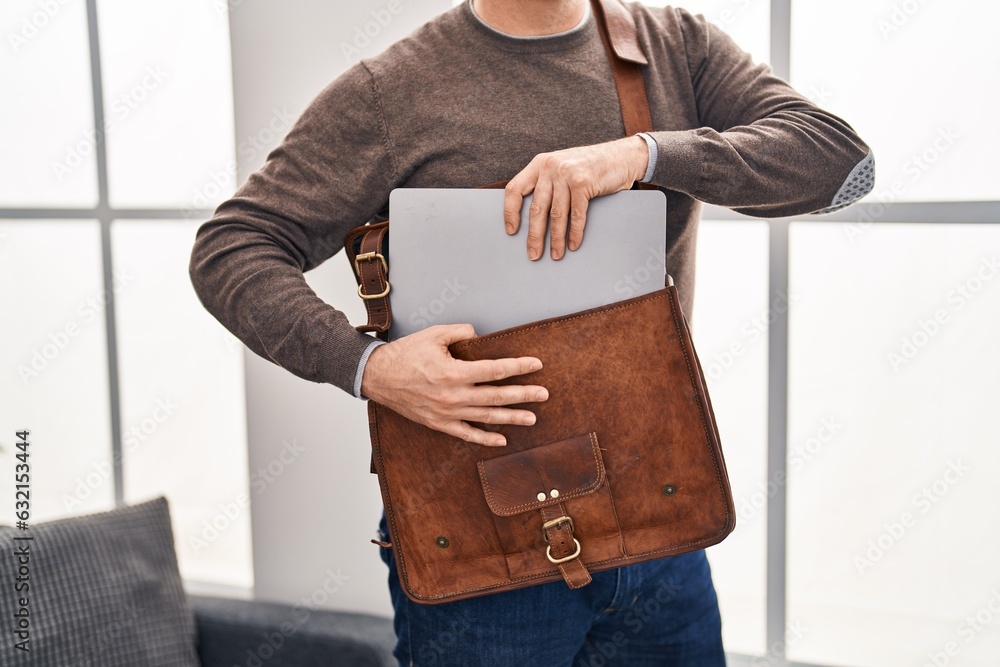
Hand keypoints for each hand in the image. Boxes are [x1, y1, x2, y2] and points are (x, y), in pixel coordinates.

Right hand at [359, 323, 548, 445]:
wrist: (378, 376)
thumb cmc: (405, 354)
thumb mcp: (434, 335)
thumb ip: (461, 333)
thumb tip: (480, 336)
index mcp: (454, 372)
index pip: (495, 370)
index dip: (518, 367)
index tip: (536, 365)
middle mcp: (454, 395)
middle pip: (497, 396)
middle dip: (524, 395)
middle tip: (544, 394)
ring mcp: (447, 413)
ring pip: (486, 417)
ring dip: (512, 417)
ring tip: (532, 418)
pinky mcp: (439, 423)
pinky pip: (467, 434)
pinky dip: (485, 438)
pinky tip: (502, 439)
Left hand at [503, 135, 648, 260]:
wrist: (622, 156)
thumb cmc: (590, 166)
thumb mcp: (562, 167)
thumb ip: (547, 183)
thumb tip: (533, 218)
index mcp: (540, 163)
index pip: (515, 189)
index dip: (510, 212)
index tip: (512, 231)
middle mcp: (550, 167)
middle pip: (537, 208)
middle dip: (534, 236)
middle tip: (533, 254)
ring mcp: (567, 174)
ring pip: (556, 215)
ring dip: (556, 239)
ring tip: (555, 255)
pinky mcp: (583, 183)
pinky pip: (576, 215)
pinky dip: (574, 233)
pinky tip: (572, 245)